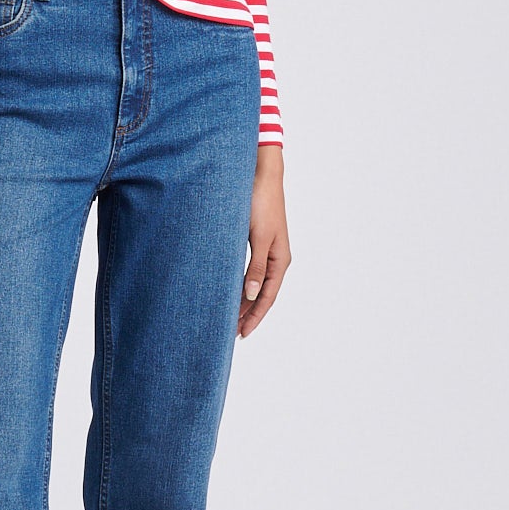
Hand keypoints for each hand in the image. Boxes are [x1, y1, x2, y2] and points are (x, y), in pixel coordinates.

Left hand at [239, 147, 289, 337]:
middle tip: (232, 333)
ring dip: (243, 300)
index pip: (267, 297)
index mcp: (279, 260)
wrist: (261, 175)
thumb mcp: (258, 237)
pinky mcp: (255, 240)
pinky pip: (249, 270)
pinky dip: (240, 284)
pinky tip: (230, 290)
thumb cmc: (261, 203)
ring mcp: (265, 250)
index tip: (242, 334)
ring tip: (229, 317)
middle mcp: (274, 258)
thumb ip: (255, 267)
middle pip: (261, 294)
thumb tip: (250, 295)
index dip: (255, 316)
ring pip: (254, 283)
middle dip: (248, 314)